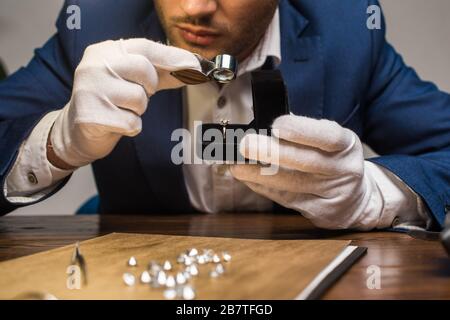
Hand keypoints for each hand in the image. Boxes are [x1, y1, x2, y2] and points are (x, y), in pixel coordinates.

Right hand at [50, 39, 199, 167]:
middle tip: (137, 94)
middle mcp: (94, 65)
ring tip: (121, 110)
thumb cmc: (111, 101)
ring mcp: (90, 90)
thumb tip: (194, 69)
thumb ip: (162, 73)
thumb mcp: (134, 80)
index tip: (196, 66)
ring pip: (140, 99)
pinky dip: (131, 127)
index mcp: (105, 51)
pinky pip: (132, 123)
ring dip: (138, 110)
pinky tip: (115, 124)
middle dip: (149, 87)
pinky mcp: (91, 115)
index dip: (173, 57)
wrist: (77, 130)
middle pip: (145, 71)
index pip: (145, 48)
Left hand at [230, 115, 383, 229]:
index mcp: (346, 145)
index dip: (301, 130)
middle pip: (307, 162)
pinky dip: (264, 188)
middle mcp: (344, 170)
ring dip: (260, 174)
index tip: (276, 125)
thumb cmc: (335, 162)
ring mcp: (333, 194)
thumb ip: (305, 133)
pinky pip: (287, 199)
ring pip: (292, 184)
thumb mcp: (332, 142)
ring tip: (238, 165)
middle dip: (272, 152)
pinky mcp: (321, 212)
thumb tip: (267, 126)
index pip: (327, 136)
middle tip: (246, 144)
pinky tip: (249, 179)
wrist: (357, 200)